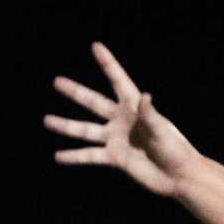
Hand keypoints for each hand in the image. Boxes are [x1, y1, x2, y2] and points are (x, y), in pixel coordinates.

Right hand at [44, 42, 200, 198]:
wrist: (177, 176)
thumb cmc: (175, 149)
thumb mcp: (162, 130)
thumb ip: (150, 114)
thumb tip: (145, 96)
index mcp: (135, 106)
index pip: (117, 80)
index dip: (107, 63)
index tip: (95, 46)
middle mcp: (121, 119)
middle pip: (93, 102)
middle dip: (75, 92)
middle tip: (57, 81)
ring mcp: (115, 138)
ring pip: (85, 130)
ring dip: (66, 126)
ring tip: (47, 120)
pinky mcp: (114, 158)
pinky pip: (90, 156)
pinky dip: (74, 157)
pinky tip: (58, 156)